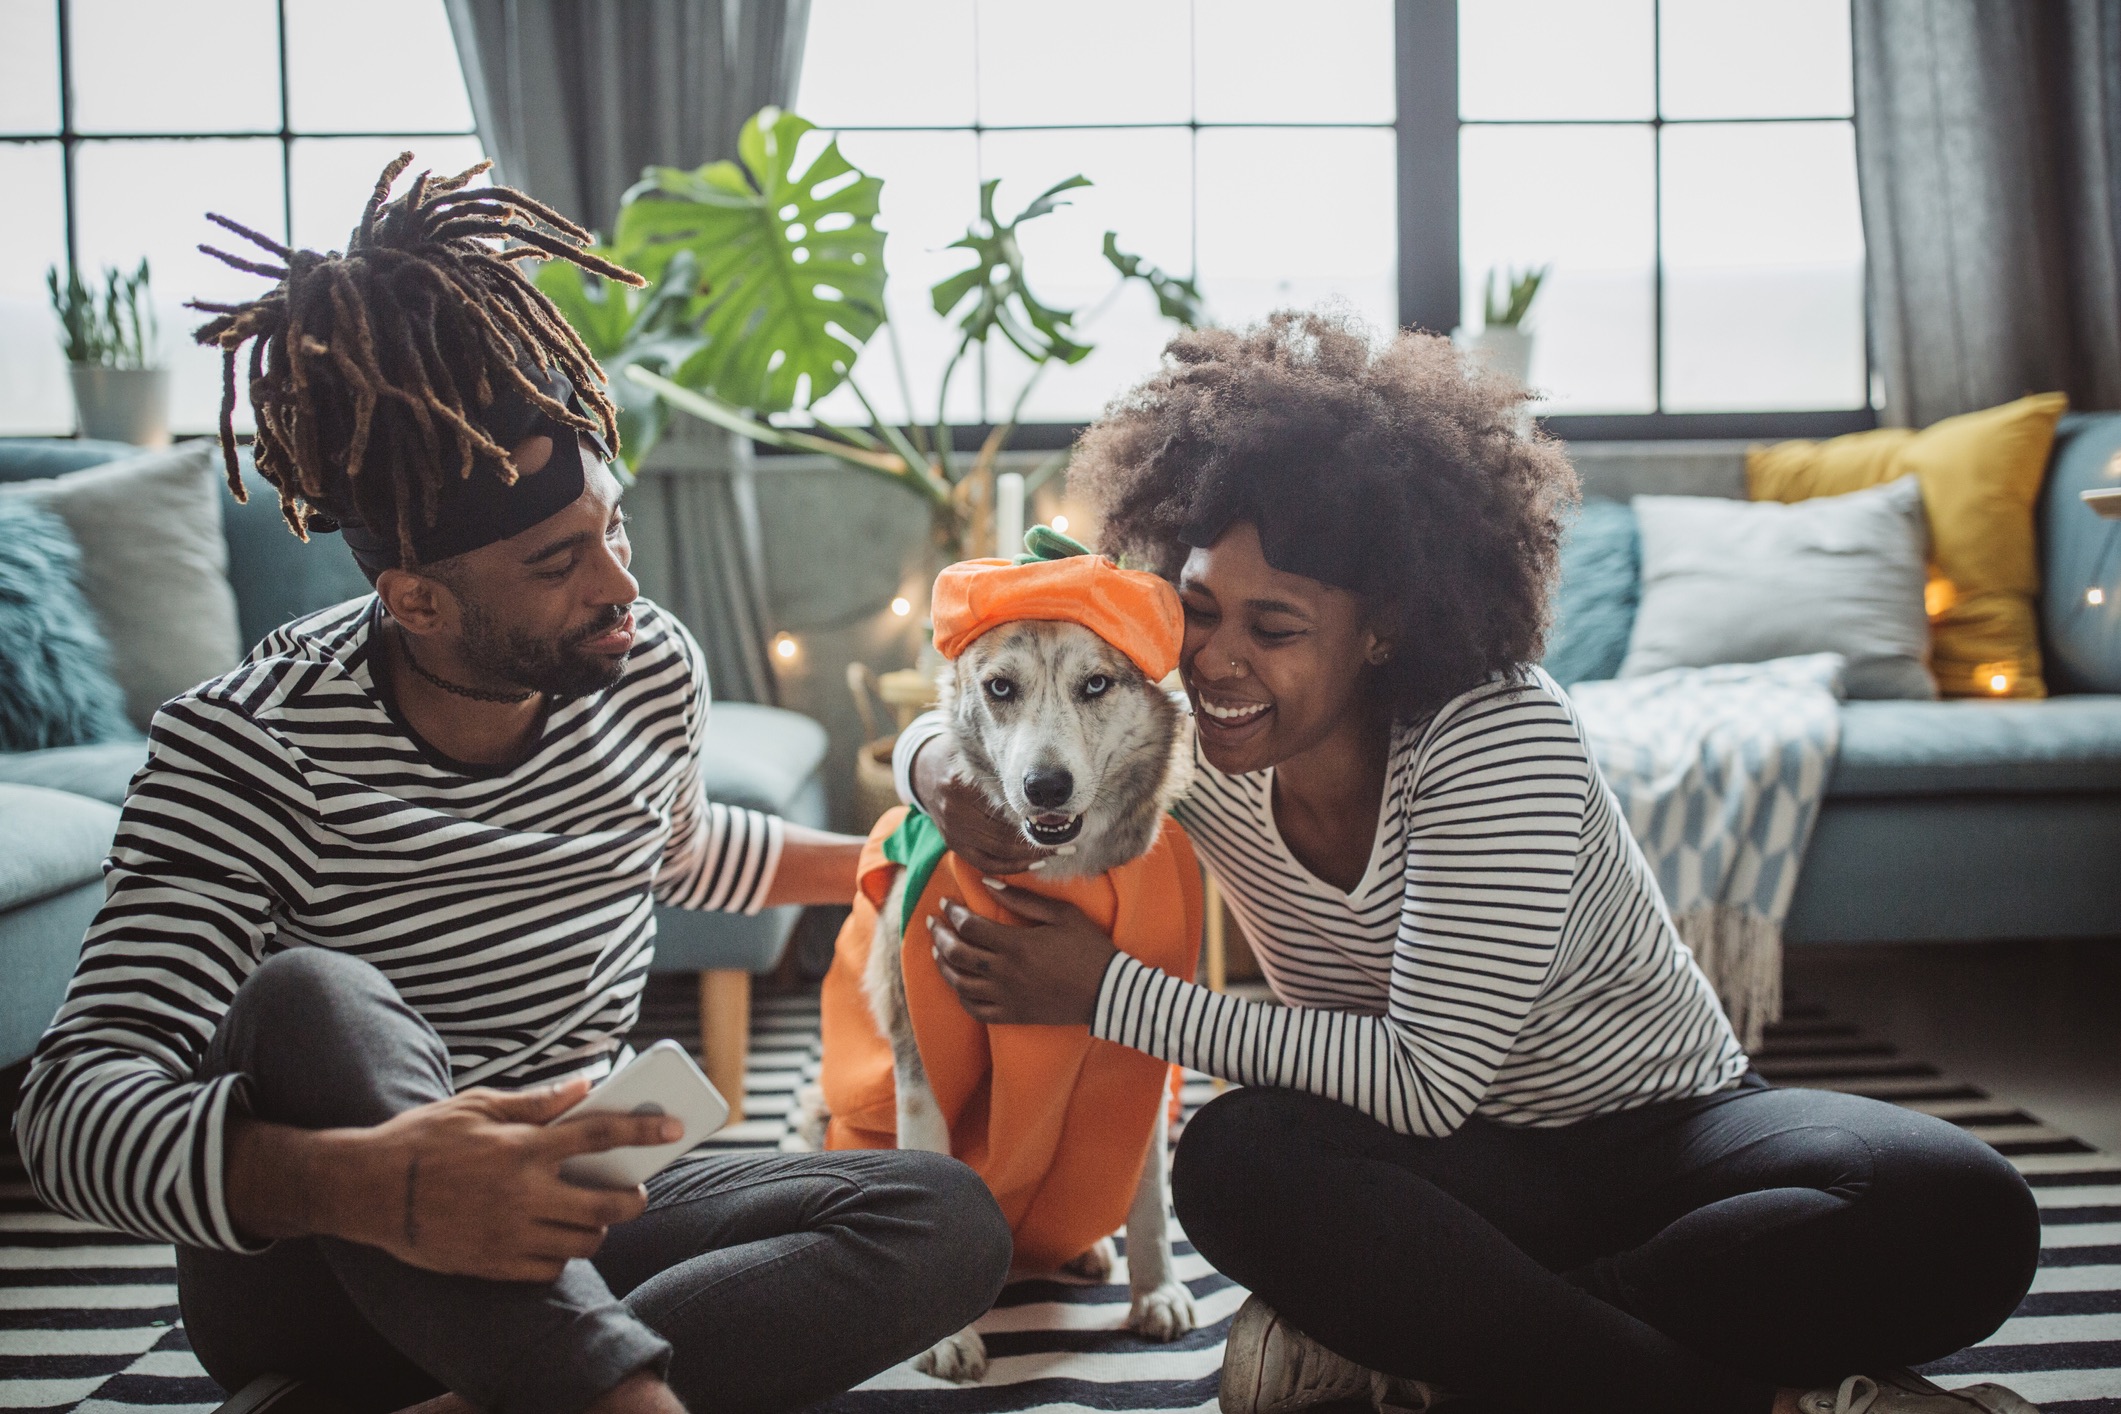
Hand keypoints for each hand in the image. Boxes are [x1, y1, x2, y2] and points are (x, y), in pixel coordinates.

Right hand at [339, 1079, 678, 1281]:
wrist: (367, 1190)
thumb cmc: (425, 1139)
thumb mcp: (477, 1105)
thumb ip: (536, 1101)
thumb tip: (587, 1086)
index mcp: (520, 1148)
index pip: (599, 1134)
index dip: (643, 1130)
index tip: (675, 1128)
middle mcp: (520, 1194)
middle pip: (604, 1204)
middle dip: (633, 1198)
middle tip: (635, 1189)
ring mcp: (507, 1235)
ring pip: (582, 1243)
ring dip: (599, 1230)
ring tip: (594, 1214)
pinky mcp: (491, 1265)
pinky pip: (548, 1271)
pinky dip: (562, 1257)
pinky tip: (557, 1238)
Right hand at [910, 736, 1053, 875]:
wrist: (926, 772)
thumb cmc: (964, 761)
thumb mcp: (981, 758)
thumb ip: (1005, 774)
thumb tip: (1049, 792)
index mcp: (962, 785)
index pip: (1006, 809)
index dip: (1036, 818)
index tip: (1063, 820)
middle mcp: (954, 810)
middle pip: (1003, 836)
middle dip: (1039, 842)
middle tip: (1068, 843)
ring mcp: (951, 831)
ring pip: (997, 853)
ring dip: (1030, 857)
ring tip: (1057, 853)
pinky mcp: (952, 844)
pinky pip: (985, 863)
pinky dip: (1011, 866)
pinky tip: (1033, 863)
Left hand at [929, 880, 1118, 1025]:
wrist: (1108, 991)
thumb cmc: (1088, 948)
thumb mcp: (1062, 914)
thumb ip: (1023, 899)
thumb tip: (988, 883)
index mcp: (1017, 945)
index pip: (970, 926)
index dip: (953, 913)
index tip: (946, 903)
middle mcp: (1006, 973)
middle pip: (957, 954)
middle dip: (940, 936)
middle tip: (933, 923)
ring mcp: (1007, 997)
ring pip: (960, 983)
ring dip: (943, 965)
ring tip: (937, 951)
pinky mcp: (1013, 1015)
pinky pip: (976, 1009)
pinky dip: (961, 996)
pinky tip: (958, 983)